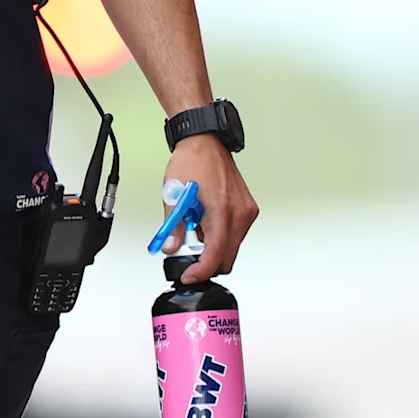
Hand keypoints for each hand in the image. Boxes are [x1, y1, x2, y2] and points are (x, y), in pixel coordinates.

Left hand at [166, 136, 256, 280]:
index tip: (189, 275)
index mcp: (222, 211)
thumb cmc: (192, 161)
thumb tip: (170, 247)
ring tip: (195, 225)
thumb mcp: (174, 196)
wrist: (205, 141)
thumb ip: (172, 227)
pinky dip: (220, 235)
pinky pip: (235, 234)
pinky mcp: (248, 209)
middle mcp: (239, 213)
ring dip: (213, 246)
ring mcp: (246, 211)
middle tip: (187, 247)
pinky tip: (206, 220)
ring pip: (232, 247)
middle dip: (206, 260)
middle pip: (226, 258)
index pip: (215, 256)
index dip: (200, 271)